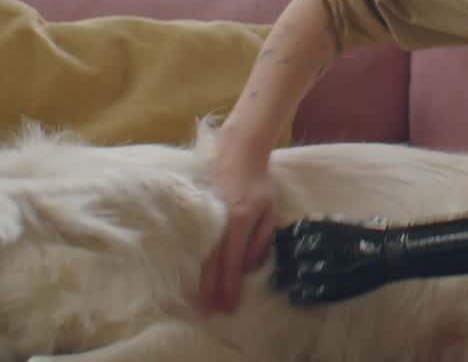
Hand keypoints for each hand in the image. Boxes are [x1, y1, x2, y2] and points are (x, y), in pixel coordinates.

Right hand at [199, 135, 279, 314]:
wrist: (238, 155)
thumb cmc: (260, 182)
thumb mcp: (270, 210)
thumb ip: (261, 239)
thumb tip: (248, 267)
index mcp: (239, 222)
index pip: (233, 262)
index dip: (230, 286)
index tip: (228, 307)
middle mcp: (221, 223)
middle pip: (214, 263)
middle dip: (212, 289)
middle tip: (208, 312)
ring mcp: (209, 218)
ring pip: (204, 255)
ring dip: (203, 280)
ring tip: (200, 301)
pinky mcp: (203, 215)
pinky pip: (201, 244)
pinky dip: (199, 263)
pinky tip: (197, 276)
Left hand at [272, 217, 395, 304]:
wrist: (388, 252)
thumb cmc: (366, 234)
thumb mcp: (340, 222)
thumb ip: (317, 224)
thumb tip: (294, 228)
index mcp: (318, 229)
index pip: (287, 234)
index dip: (279, 240)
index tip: (276, 245)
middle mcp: (315, 248)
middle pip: (285, 256)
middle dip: (279, 261)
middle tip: (274, 267)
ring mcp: (321, 269)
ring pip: (291, 276)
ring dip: (281, 281)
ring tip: (276, 284)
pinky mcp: (330, 289)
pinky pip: (306, 294)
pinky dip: (297, 297)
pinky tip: (293, 297)